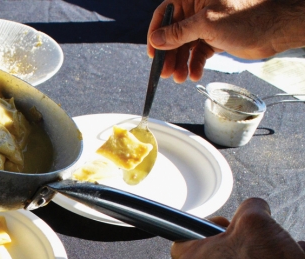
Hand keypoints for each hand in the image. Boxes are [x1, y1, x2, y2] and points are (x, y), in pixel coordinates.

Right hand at [147, 0, 304, 81]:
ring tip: (180, 78)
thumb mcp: (207, 23)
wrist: (275, 28)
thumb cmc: (246, 16)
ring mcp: (206, 25)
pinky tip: (194, 74)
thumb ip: (179, 32)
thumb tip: (157, 40)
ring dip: (181, 64)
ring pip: (185, 46)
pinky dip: (195, 65)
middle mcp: (198, 10)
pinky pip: (198, 53)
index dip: (156, 34)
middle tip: (165, 72)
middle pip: (173, 34)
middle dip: (169, 55)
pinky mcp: (214, 38)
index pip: (165, 14)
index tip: (154, 53)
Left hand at [171, 198, 304, 258]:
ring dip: (267, 249)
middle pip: (219, 246)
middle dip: (245, 236)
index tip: (225, 223)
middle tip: (258, 235)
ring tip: (282, 250)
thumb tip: (254, 208)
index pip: (183, 235)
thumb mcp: (254, 220)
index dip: (204, 223)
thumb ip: (249, 207)